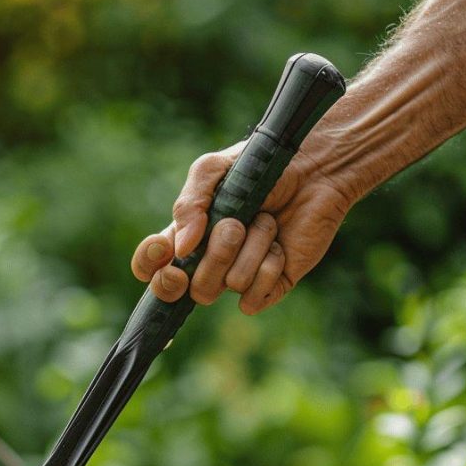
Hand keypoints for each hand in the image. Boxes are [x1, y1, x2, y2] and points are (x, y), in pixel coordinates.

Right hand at [130, 143, 353, 314]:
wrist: (316, 169)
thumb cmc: (261, 166)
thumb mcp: (214, 170)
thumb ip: (189, 203)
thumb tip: (182, 246)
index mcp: (188, 235)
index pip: (151, 268)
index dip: (149, 266)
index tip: (167, 249)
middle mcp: (210, 261)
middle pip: (188, 288)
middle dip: (214, 257)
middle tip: (233, 227)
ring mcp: (239, 275)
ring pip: (226, 286)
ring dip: (251, 248)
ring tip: (268, 221)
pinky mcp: (270, 286)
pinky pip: (253, 299)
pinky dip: (268, 268)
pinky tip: (280, 245)